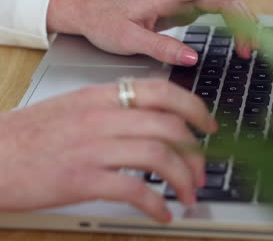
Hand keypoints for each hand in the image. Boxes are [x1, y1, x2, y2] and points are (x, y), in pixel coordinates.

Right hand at [0, 79, 216, 222]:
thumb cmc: (30, 134)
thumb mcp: (74, 107)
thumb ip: (114, 108)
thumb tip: (154, 119)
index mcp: (101, 96)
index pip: (163, 92)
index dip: (195, 108)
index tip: (208, 127)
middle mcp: (101, 117)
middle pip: (169, 126)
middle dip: (195, 153)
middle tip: (201, 171)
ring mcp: (91, 147)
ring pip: (158, 155)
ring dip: (183, 178)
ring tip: (189, 195)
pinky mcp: (80, 179)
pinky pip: (133, 189)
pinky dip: (156, 204)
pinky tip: (162, 213)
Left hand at [47, 0, 263, 65]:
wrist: (87, 11)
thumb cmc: (103, 21)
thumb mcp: (127, 39)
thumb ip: (160, 48)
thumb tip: (191, 58)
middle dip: (242, 19)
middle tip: (250, 48)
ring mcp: (179, 1)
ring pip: (218, 3)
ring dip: (238, 22)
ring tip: (246, 47)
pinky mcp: (178, 10)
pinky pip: (210, 10)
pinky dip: (227, 23)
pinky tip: (235, 35)